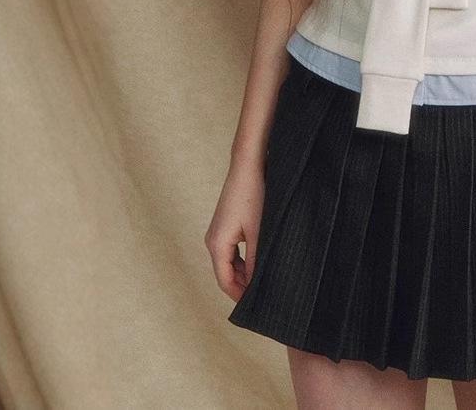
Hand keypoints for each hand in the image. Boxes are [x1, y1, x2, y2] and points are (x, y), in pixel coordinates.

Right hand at [205, 158, 265, 301]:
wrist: (247, 167)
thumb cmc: (254, 196)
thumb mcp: (258, 232)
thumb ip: (256, 260)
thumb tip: (256, 284)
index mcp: (217, 245)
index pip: (225, 281)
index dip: (239, 296)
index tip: (254, 308)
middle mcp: (212, 240)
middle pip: (225, 273)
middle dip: (242, 286)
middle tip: (263, 297)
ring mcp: (217, 232)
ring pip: (229, 262)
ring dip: (244, 273)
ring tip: (263, 282)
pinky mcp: (225, 224)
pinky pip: (231, 250)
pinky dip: (243, 260)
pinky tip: (258, 262)